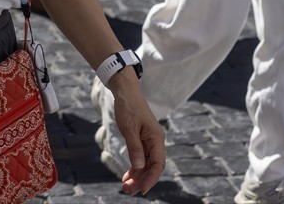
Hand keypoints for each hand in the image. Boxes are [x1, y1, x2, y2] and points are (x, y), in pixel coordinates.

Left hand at [111, 73, 165, 194]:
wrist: (125, 91)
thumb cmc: (128, 107)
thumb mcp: (129, 128)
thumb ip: (134, 148)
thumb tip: (139, 167)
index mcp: (157, 138)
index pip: (158, 164)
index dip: (151, 179)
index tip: (141, 190)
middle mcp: (156, 141)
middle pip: (152, 167)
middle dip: (142, 180)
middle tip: (128, 192)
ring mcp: (149, 141)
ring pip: (146, 164)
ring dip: (137, 176)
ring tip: (126, 187)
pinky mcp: (142, 140)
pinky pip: (141, 158)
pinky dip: (134, 168)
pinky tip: (127, 176)